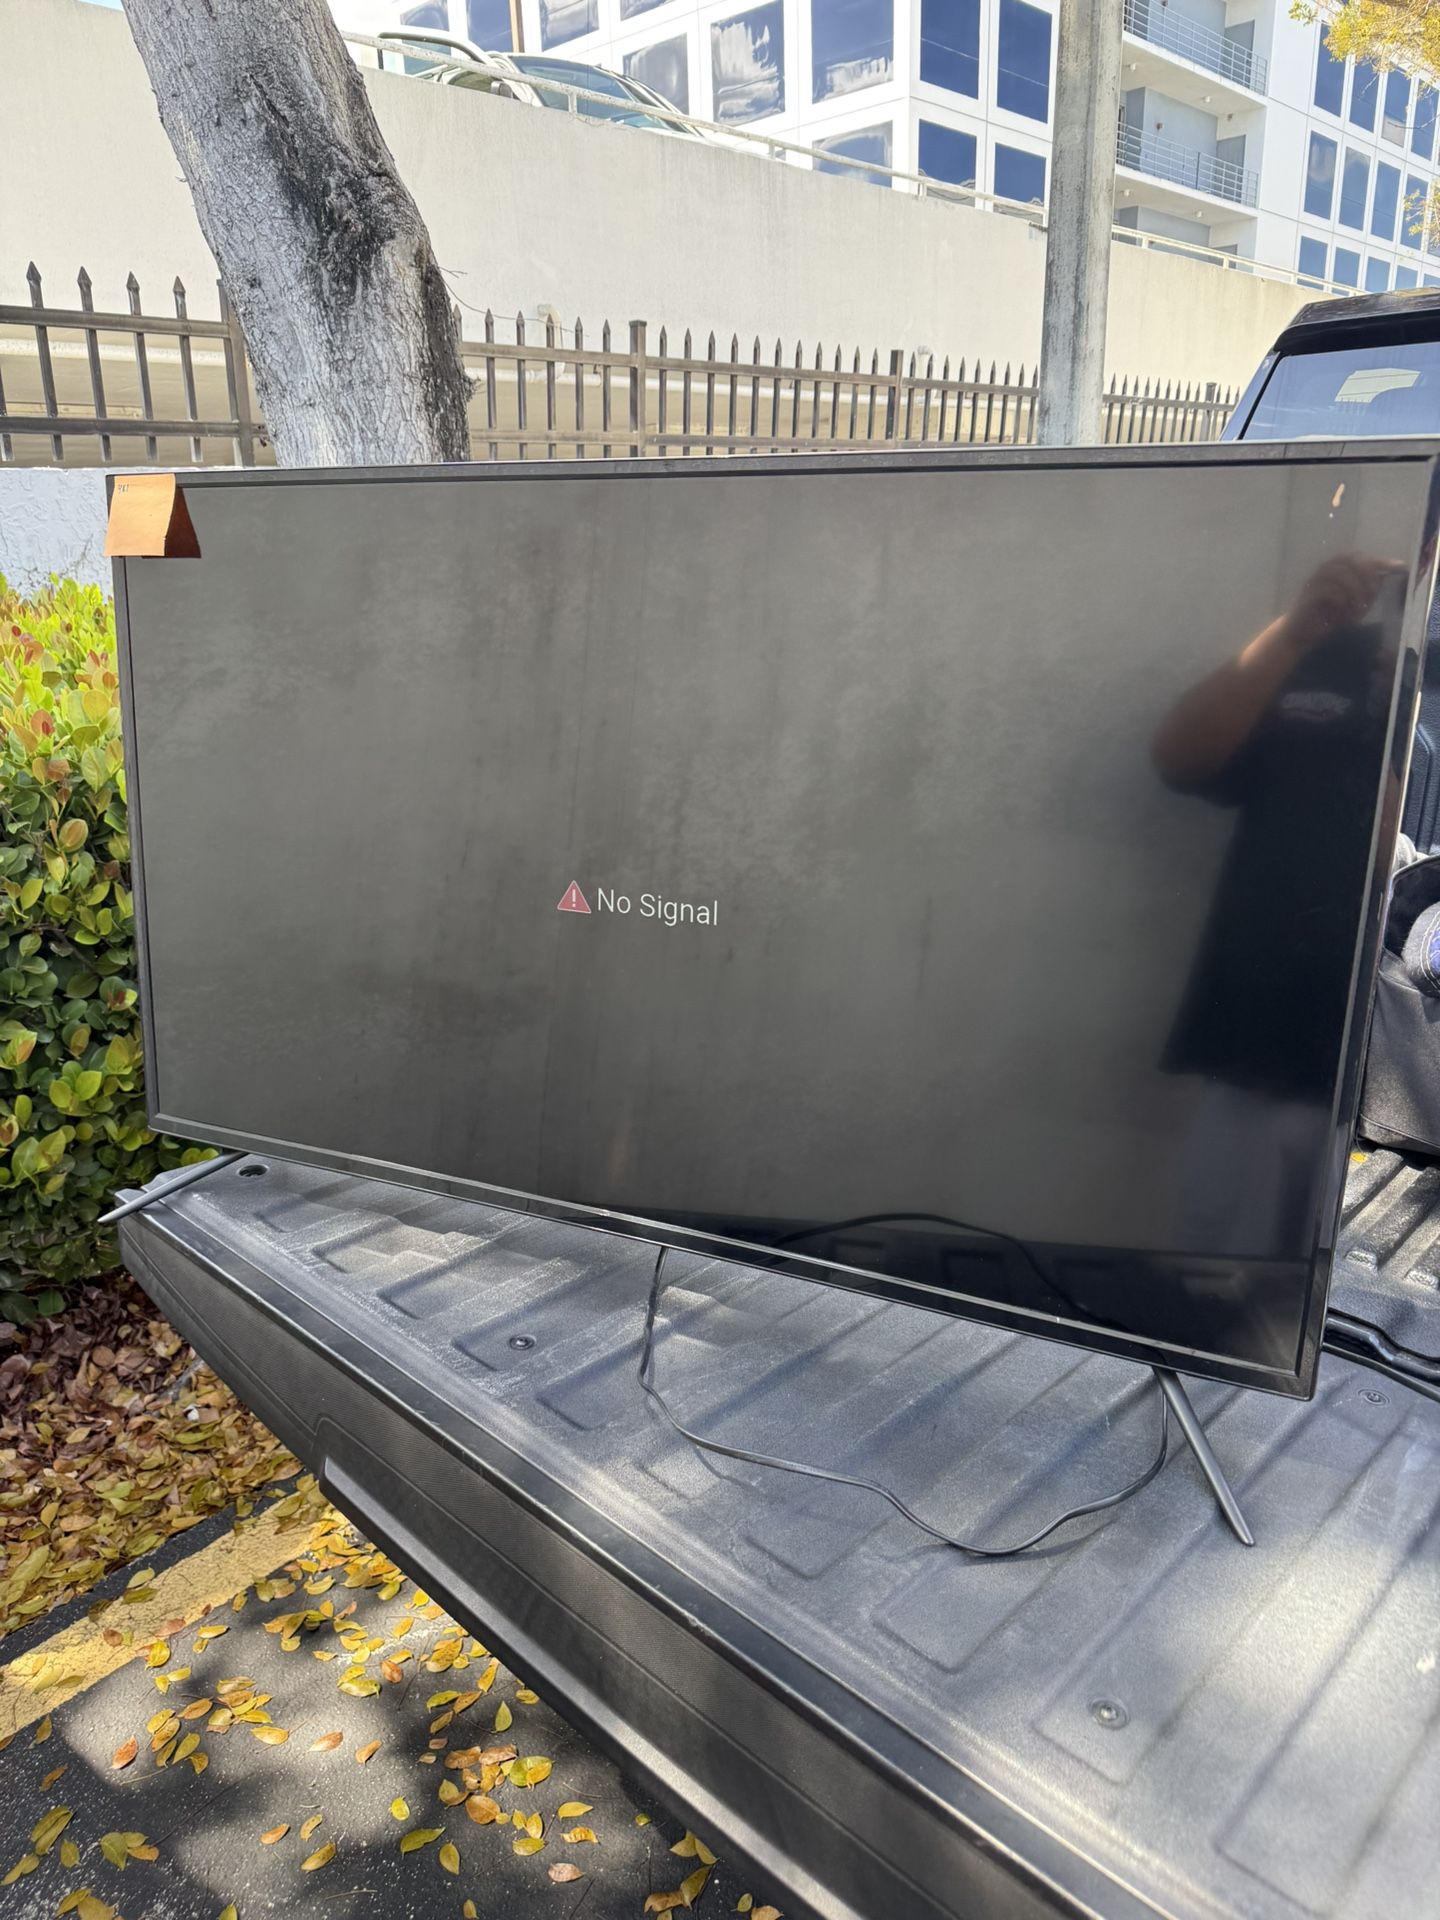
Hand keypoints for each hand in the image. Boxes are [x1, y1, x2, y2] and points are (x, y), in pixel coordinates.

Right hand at [1282, 555, 1404, 655]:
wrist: (1301, 635)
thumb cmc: (1329, 618)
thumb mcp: (1356, 604)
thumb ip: (1369, 590)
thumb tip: (1385, 577)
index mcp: (1338, 568)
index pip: (1363, 558)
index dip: (1382, 561)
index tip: (1400, 567)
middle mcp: (1326, 570)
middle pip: (1354, 561)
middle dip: (1368, 578)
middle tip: (1372, 596)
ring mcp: (1316, 581)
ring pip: (1342, 574)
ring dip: (1355, 591)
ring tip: (1358, 609)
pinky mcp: (1308, 595)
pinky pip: (1330, 590)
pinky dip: (1341, 601)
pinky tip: (1344, 613)